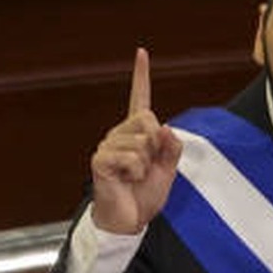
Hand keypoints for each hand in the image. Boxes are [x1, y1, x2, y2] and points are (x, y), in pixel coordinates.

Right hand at [90, 48, 182, 233]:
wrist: (129, 220)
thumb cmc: (145, 194)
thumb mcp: (168, 170)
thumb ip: (172, 148)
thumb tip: (165, 127)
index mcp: (136, 133)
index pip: (139, 99)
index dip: (141, 76)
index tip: (141, 52)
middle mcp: (119, 134)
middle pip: (148, 119)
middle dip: (156, 146)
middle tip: (146, 167)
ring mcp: (107, 145)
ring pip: (142, 141)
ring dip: (146, 164)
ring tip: (135, 177)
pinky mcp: (101, 159)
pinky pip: (131, 157)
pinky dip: (136, 172)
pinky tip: (126, 180)